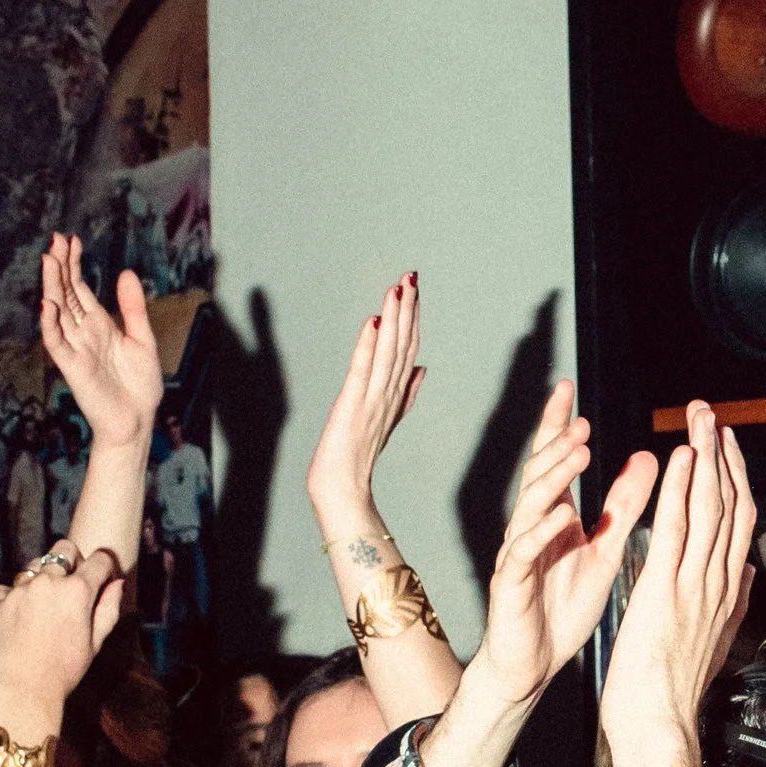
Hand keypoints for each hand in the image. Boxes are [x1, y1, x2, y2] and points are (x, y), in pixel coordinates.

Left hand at [0, 545, 124, 727]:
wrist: (21, 694)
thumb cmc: (64, 672)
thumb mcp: (95, 643)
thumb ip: (108, 608)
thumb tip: (117, 583)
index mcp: (77, 591)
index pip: (99, 560)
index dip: (105, 568)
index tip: (103, 578)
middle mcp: (47, 583)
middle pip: (63, 550)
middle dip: (71, 560)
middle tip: (72, 584)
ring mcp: (18, 591)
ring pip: (33, 567)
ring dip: (41, 579)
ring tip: (44, 606)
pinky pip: (6, 588)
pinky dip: (13, 597)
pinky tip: (19, 617)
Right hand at [37, 235, 159, 452]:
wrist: (138, 421)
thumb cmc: (139, 385)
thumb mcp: (142, 338)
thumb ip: (133, 307)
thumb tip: (126, 273)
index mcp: (99, 324)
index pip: (79, 288)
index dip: (74, 264)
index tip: (70, 239)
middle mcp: (83, 333)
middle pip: (66, 294)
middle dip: (60, 267)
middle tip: (55, 239)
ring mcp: (76, 348)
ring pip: (58, 312)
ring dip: (52, 287)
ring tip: (49, 261)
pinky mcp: (73, 367)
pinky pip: (57, 343)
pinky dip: (50, 324)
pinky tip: (48, 304)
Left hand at [308, 275, 423, 544]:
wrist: (342, 490)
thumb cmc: (357, 456)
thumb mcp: (385, 420)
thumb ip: (406, 393)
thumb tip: (422, 369)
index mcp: (394, 394)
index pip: (408, 349)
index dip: (412, 318)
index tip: (414, 289)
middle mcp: (388, 394)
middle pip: (402, 345)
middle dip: (407, 310)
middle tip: (410, 276)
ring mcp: (372, 401)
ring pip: (388, 353)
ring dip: (393, 320)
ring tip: (397, 289)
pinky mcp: (352, 407)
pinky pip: (363, 373)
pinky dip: (369, 347)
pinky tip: (373, 322)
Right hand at [475, 383, 657, 715]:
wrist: (532, 663)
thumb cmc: (562, 608)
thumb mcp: (603, 550)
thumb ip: (622, 506)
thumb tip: (647, 458)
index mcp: (554, 517)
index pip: (553, 460)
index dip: (558, 425)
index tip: (567, 389)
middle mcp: (530, 527)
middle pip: (539, 474)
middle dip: (558, 443)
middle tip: (580, 419)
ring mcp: (516, 552)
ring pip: (529, 505)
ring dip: (554, 476)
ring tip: (577, 450)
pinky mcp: (510, 583)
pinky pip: (522, 551)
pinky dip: (542, 531)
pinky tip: (561, 514)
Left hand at [597, 407, 755, 750]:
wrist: (659, 726)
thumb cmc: (671, 692)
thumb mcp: (712, 640)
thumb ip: (732, 601)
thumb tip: (745, 574)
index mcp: (725, 592)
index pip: (737, 522)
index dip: (734, 478)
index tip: (726, 446)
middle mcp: (717, 583)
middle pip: (729, 505)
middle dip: (722, 454)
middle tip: (712, 414)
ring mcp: (695, 586)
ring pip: (709, 509)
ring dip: (705, 459)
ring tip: (700, 420)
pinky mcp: (666, 591)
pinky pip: (676, 531)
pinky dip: (681, 491)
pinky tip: (681, 459)